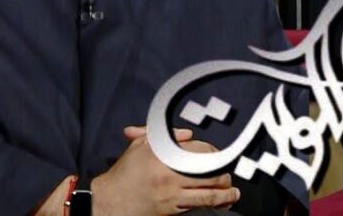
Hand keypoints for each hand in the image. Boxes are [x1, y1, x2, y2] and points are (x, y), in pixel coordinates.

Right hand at [92, 126, 238, 215]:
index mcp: (163, 154)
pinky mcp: (170, 210)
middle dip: (224, 176)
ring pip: (207, 194)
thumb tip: (189, 135)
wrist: (109, 201)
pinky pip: (196, 207)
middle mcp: (169, 174)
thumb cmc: (125, 173)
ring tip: (233, 194)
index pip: (200, 151)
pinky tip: (219, 204)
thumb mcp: (140, 146)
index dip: (213, 154)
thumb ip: (165, 135)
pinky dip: (211, 205)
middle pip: (209, 173)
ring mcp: (171, 194)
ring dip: (225, 194)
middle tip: (229, 177)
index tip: (218, 157)